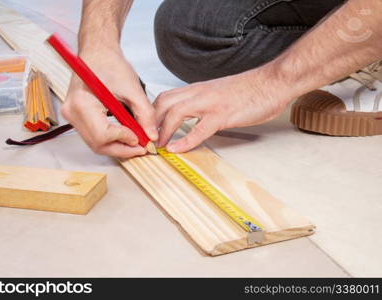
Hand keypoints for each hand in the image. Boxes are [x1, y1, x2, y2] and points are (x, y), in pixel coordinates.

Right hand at [61, 49, 157, 157]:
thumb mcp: (133, 88)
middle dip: (123, 148)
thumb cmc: (110, 64)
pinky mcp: (78, 118)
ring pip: (96, 144)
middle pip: (98, 145)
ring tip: (137, 140)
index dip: (124, 140)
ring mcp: (72, 117)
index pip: (102, 135)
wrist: (98, 54)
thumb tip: (151, 136)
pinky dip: (112, 140)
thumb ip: (144, 114)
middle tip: (142, 147)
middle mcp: (72, 113)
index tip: (142, 138)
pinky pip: (95, 137)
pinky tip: (127, 135)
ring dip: (118, 146)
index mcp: (82, 103)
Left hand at [154, 68, 287, 152]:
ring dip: (162, 131)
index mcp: (198, 89)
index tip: (148, 129)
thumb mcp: (219, 94)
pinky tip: (177, 149)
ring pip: (175, 113)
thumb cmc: (250, 90)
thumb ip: (204, 102)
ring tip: (158, 146)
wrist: (273, 82)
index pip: (166, 97)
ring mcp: (211, 103)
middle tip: (147, 139)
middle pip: (163, 103)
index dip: (152, 114)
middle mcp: (200, 93)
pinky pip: (199, 129)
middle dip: (150, 122)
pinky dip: (185, 141)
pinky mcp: (224, 114)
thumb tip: (192, 116)